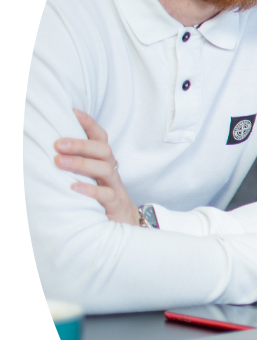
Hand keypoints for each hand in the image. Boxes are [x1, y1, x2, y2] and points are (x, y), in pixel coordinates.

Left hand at [54, 110, 138, 224]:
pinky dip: (90, 190)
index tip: (72, 112)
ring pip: (105, 169)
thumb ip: (77, 166)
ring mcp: (115, 188)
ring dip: (81, 163)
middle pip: (103, 151)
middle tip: (57, 144)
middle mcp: (111, 172)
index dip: (89, 124)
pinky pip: (107, 195)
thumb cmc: (101, 201)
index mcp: (105, 163)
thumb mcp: (90, 180)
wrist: (125, 227)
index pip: (100, 138)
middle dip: (81, 144)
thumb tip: (48, 153)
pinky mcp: (116, 206)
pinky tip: (73, 188)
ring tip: (59, 162)